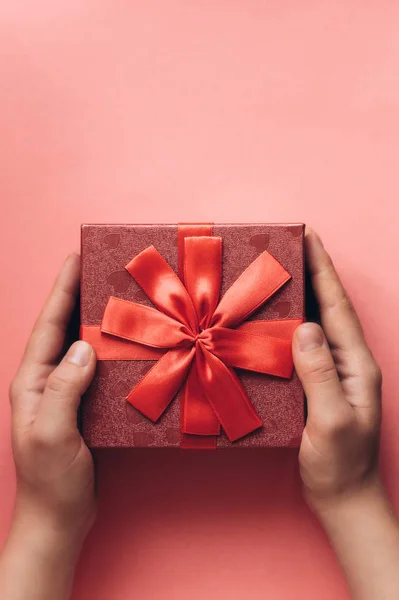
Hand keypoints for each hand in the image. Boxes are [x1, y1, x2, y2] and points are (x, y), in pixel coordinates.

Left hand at [9, 253, 96, 545]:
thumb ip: (63, 389)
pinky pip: (98, 368)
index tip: (75, 259)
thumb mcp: (51, 433)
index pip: (48, 326)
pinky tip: (125, 343)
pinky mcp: (85, 405)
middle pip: (63, 328)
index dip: (61, 291)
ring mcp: (66, 392)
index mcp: (32, 381)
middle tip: (99, 269)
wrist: (59, 518)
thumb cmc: (49, 480)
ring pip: (81, 345)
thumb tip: (83, 347)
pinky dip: (110, 350)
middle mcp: (47, 381)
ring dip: (96, 320)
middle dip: (78, 296)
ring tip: (115, 296)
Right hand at [293, 230, 381, 511]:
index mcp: (356, 364)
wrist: (342, 496)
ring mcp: (332, 372)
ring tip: (280, 269)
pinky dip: (287, 323)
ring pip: (314, 322)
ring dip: (300, 293)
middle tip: (291, 243)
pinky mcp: (315, 383)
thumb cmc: (340, 465)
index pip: (337, 307)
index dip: (323, 270)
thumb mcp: (332, 421)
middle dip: (312, 271)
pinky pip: (300, 344)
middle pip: (328, 306)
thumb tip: (304, 328)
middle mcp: (346, 361)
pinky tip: (272, 317)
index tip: (310, 237)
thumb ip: (321, 374)